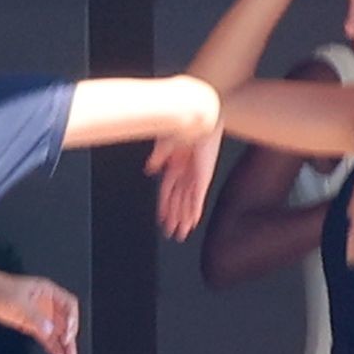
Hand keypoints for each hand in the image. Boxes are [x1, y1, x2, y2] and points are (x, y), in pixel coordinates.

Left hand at [4, 276, 80, 353]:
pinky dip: (50, 345)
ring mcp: (39, 314)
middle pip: (65, 320)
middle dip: (69, 335)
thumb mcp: (20, 302)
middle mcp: (46, 303)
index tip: (67, 332)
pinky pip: (45, 336)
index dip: (72, 319)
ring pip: (56, 331)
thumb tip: (49, 329)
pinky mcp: (30, 323)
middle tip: (70, 349)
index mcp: (48, 291)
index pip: (69, 305)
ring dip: (62, 344)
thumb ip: (35, 317)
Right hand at [148, 123, 224, 240]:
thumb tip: (149, 170)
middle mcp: (185, 174)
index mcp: (174, 166)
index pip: (167, 192)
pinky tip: (193, 222)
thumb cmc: (183, 125)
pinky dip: (195, 210)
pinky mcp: (204, 177)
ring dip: (184, 219)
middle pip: (178, 201)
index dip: (164, 207)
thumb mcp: (164, 144)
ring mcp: (195, 176)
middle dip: (175, 219)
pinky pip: (198, 198)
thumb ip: (158, 159)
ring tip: (181, 233)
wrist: (200, 119)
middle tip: (173, 234)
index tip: (162, 220)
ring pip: (187, 203)